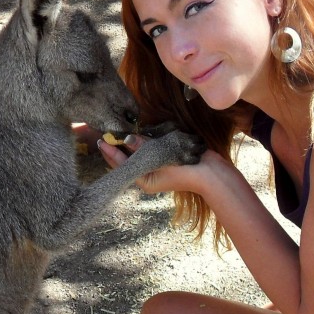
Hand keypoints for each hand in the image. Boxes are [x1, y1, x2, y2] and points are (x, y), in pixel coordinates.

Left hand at [97, 133, 215, 195]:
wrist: (212, 175)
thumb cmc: (187, 170)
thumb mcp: (163, 157)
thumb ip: (145, 147)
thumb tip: (127, 138)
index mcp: (144, 180)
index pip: (122, 166)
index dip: (111, 153)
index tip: (101, 141)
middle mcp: (148, 175)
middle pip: (128, 160)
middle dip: (118, 148)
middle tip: (105, 134)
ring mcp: (157, 168)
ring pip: (138, 155)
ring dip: (130, 145)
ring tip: (117, 133)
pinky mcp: (166, 160)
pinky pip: (149, 151)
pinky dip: (144, 143)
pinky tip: (138, 134)